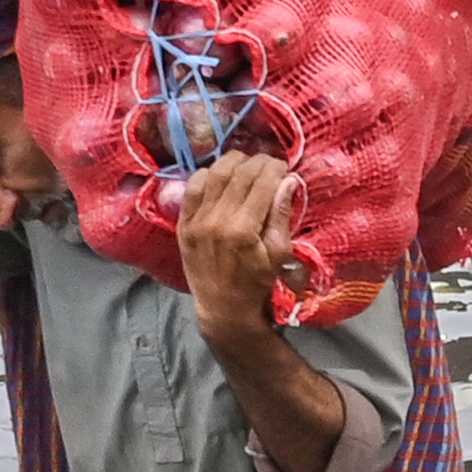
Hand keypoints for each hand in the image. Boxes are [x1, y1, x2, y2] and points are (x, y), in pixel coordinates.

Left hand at [173, 151, 308, 335]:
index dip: (275, 167)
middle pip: (239, 173)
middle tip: (268, 163)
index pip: (262, 182)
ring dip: (233, 162)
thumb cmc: (257, 284)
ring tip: (246, 164)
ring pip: (214, 173)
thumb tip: (288, 180)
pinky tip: (219, 174)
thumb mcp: (279, 254)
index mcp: (243, 229)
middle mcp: (217, 220)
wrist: (223, 310)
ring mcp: (196, 221)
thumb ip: (281, 215)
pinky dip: (207, 174)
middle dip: (258, 161)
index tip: (283, 166)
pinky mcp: (183, 224)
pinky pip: (192, 187)